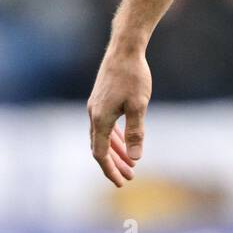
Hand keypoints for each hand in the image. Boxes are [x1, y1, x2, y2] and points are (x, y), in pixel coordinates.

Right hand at [87, 42, 152, 186]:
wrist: (125, 49)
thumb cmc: (134, 76)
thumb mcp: (139, 105)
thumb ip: (136, 132)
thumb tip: (136, 158)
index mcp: (100, 119)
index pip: (101, 153)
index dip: (111, 170)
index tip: (122, 183)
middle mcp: (94, 114)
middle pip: (101, 148)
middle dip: (114, 164)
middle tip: (129, 178)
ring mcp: (96, 106)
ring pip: (103, 137)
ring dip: (116, 152)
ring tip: (131, 164)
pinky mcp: (102, 99)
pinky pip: (106, 125)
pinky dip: (115, 137)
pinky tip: (124, 142)